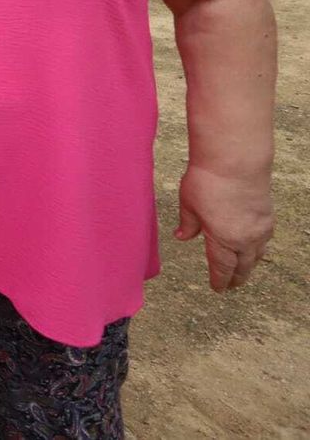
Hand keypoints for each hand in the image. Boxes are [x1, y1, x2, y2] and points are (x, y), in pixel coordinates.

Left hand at [174, 164, 272, 291]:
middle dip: (236, 278)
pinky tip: (253, 247)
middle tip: (231, 286)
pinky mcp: (268, 216)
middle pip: (243, 266)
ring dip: (249, 265)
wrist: (236, 160)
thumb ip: (188, 223)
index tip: (218, 289)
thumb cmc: (207, 180)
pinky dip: (258, 249)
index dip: (220, 280)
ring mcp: (260, 228)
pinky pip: (264, 240)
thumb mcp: (189, 204)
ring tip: (243, 271)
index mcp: (223, 239)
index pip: (222, 268)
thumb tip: (182, 236)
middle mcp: (245, 239)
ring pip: (257, 255)